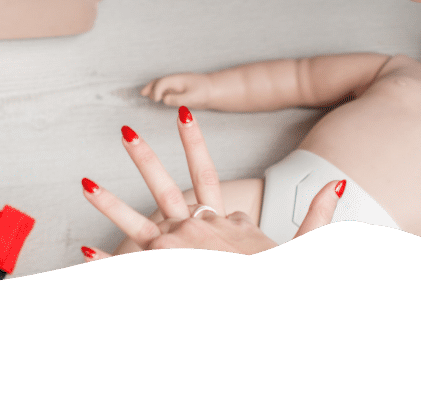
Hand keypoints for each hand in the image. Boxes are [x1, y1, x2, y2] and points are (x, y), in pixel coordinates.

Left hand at [78, 112, 339, 257]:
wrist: (261, 307)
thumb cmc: (275, 282)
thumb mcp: (301, 248)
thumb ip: (316, 215)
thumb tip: (336, 184)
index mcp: (222, 222)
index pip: (206, 173)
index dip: (193, 141)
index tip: (182, 113)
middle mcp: (194, 232)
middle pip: (164, 188)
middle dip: (143, 157)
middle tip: (125, 132)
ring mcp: (173, 255)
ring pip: (136, 222)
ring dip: (109, 203)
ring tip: (85, 183)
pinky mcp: (159, 279)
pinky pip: (126, 269)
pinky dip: (104, 260)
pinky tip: (83, 249)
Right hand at [139, 73, 212, 107]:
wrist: (215, 90)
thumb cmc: (205, 93)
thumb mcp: (193, 97)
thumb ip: (178, 99)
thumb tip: (164, 100)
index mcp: (178, 80)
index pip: (162, 82)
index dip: (156, 90)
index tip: (155, 99)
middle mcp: (176, 81)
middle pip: (159, 81)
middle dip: (150, 86)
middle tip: (142, 93)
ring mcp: (178, 85)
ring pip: (162, 85)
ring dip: (153, 89)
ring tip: (145, 95)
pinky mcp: (180, 90)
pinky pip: (166, 89)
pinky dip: (159, 92)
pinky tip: (158, 98)